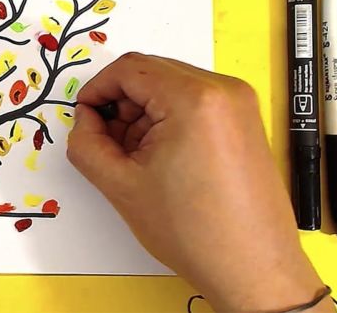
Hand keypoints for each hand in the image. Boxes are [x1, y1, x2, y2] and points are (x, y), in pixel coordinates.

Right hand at [68, 53, 329, 311]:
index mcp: (194, 98)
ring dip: (143, 112)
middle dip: (121, 102)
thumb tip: (84, 119)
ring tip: (136, 156)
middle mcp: (224, 90)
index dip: (97, 89)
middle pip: (152, 72)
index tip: (84, 115)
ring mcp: (240, 104)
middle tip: (106, 140)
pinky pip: (194, 101)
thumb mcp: (121, 184)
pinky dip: (168, 119)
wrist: (252, 268)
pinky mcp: (245, 120)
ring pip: (171, 86)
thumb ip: (86, 143)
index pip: (129, 68)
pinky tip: (160, 156)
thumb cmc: (196, 232)